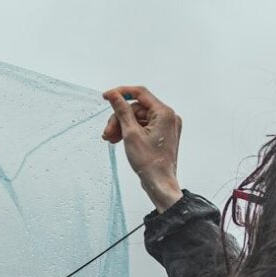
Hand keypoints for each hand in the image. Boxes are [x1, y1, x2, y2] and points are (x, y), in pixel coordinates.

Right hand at [101, 86, 182, 212]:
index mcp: (164, 113)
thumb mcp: (131, 133)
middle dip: (119, 118)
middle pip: (137, 109)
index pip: (140, 93)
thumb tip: (115, 96)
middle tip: (107, 132)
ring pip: (138, 118)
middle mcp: (168, 117)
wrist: (159, 183)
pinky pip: (144, 127)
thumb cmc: (150, 163)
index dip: (121, 93)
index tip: (107, 97)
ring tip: (110, 138)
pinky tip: (119, 139)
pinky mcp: (162, 135)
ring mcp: (167, 126)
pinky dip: (130, 131)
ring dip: (122, 126)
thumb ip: (122, 111)